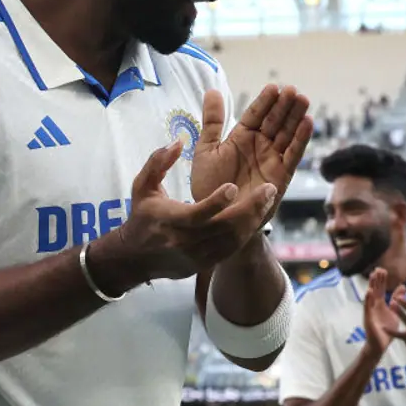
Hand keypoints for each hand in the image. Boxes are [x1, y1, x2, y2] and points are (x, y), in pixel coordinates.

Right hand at [116, 140, 278, 282]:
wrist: (136, 257)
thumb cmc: (143, 215)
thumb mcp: (142, 186)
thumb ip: (158, 162)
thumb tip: (178, 142)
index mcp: (168, 221)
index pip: (197, 214)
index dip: (216, 202)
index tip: (233, 187)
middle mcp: (184, 242)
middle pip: (224, 228)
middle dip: (249, 208)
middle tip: (269, 189)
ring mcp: (197, 256)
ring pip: (233, 239)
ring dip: (253, 219)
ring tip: (267, 198)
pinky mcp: (206, 263)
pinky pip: (233, 248)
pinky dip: (247, 231)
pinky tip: (257, 214)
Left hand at [190, 85, 312, 226]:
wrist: (216, 216)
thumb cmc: (209, 184)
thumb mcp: (206, 149)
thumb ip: (212, 121)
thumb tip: (212, 90)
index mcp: (241, 137)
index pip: (256, 114)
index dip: (265, 101)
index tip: (273, 87)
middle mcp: (259, 145)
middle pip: (275, 121)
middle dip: (284, 105)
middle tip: (292, 90)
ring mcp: (272, 159)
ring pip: (287, 133)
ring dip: (296, 117)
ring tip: (302, 99)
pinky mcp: (281, 175)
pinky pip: (293, 154)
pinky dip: (301, 139)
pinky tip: (308, 123)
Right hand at [362, 269, 399, 356]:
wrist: (380, 345)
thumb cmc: (386, 331)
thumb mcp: (394, 313)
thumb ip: (397, 300)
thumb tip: (403, 287)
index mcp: (380, 305)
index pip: (380, 290)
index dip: (381, 281)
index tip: (383, 270)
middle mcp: (374, 306)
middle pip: (375, 290)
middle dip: (377, 280)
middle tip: (379, 268)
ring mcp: (370, 312)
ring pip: (370, 296)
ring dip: (371, 286)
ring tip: (373, 276)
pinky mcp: (368, 318)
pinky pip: (367, 307)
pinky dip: (367, 299)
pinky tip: (369, 291)